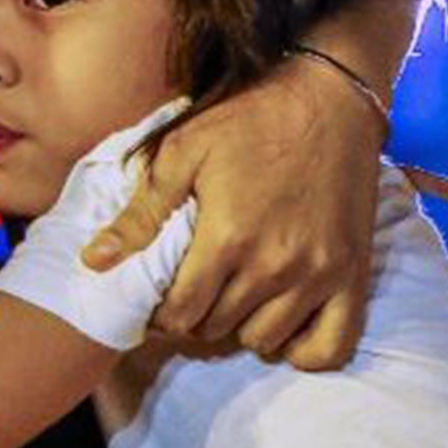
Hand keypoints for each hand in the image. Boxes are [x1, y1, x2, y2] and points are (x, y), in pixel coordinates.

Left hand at [81, 59, 384, 369]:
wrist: (330, 98)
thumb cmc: (250, 119)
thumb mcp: (184, 151)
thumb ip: (141, 212)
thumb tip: (94, 262)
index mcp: (227, 238)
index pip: (180, 312)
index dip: (159, 313)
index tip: (156, 299)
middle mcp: (274, 267)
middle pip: (217, 328)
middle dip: (194, 315)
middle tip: (191, 290)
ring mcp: (319, 276)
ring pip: (265, 340)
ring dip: (240, 326)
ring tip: (232, 295)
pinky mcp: (353, 276)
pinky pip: (330, 349)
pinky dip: (303, 349)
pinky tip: (282, 321)